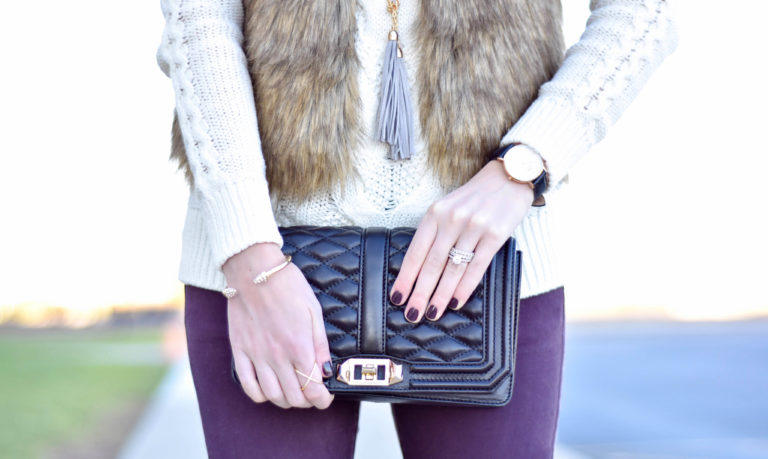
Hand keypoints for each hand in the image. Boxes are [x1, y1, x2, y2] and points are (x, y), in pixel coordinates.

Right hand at [223, 242, 333, 408]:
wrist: (254, 271)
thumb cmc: (288, 286)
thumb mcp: (314, 311)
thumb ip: (320, 344)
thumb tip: (327, 370)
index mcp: (299, 346)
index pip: (313, 390)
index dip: (322, 400)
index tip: (326, 397)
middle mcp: (278, 356)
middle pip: (294, 397)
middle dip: (307, 401)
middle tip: (311, 393)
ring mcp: (256, 355)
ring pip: (272, 395)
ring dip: (286, 400)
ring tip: (292, 392)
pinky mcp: (240, 351)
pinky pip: (248, 385)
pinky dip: (260, 395)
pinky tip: (268, 389)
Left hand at [389, 160, 533, 321]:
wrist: (510, 176)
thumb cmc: (475, 198)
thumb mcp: (448, 207)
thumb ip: (435, 232)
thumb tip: (420, 270)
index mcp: (436, 213)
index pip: (416, 251)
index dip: (406, 276)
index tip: (398, 296)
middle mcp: (452, 219)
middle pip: (432, 263)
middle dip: (420, 292)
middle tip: (412, 313)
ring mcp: (474, 227)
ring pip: (453, 268)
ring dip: (441, 294)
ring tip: (432, 312)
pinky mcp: (495, 235)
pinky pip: (477, 266)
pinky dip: (465, 287)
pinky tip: (456, 301)